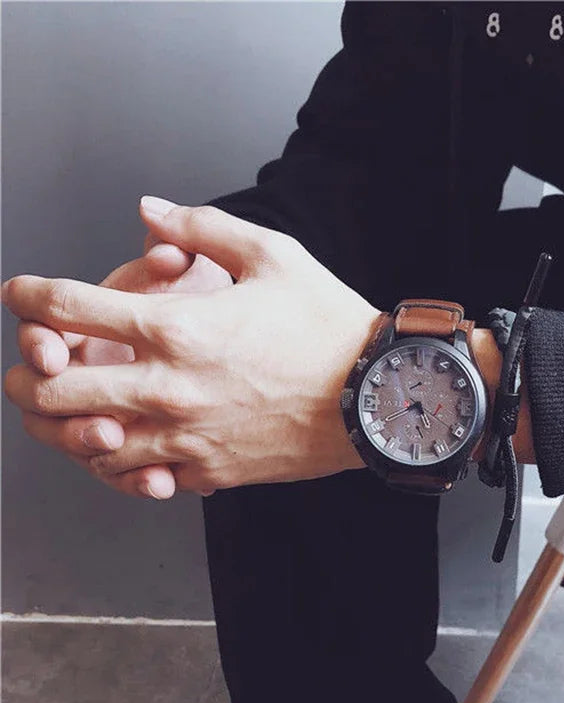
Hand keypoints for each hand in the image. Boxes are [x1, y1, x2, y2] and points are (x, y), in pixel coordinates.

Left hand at [3, 197, 379, 493]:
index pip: (69, 309)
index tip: (21, 293)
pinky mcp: (210, 470)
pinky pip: (140, 478)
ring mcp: (187, 437)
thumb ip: (200, 228)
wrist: (376, 394)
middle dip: (27, 373)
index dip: (30, 296)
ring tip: (67, 411)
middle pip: (56, 391)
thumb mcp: (272, 256)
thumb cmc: (329, 325)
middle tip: (33, 361)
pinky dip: (120, 463)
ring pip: (89, 445)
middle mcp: (170, 388)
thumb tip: (149, 212)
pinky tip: (126, 445)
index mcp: (176, 328)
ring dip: (65, 426)